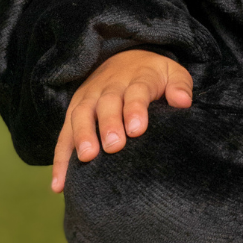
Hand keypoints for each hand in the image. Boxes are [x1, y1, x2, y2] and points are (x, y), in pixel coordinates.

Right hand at [51, 49, 192, 192]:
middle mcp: (110, 87)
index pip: (137, 91)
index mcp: (137, 78)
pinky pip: (63, 135)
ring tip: (86, 157)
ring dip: (81, 136)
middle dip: (108, 124)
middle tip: (113, 146)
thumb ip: (179, 86)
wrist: (124, 57)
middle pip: (107, 103)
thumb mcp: (172, 73)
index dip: (135, 108)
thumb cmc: (153, 75)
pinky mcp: (74, 112)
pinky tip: (59, 184)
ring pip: (81, 115)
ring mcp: (88, 98)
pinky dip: (60, 159)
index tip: (138, 129)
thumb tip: (183, 102)